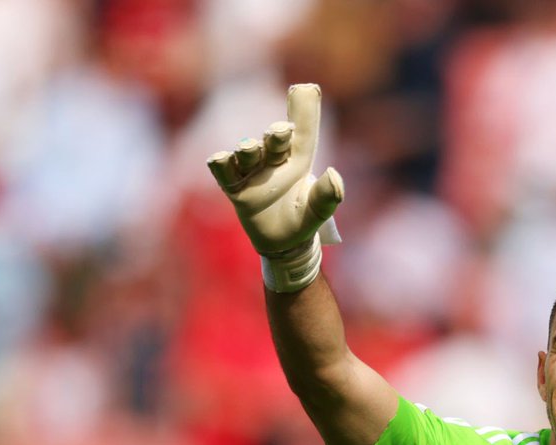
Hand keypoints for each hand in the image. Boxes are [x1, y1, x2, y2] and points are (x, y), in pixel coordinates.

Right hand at [207, 83, 342, 290]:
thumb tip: (334, 174)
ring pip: (247, 152)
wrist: (282, 244)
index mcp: (298, 161)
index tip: (306, 88)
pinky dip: (221, 162)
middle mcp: (274, 160)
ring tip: (250, 150)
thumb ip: (329, 195)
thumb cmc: (302, 220)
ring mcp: (252, 172)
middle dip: (275, 134)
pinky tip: (221, 158)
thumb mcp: (318, 211)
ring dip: (249, 149)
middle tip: (281, 131)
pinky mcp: (235, 187)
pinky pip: (223, 170)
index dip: (305, 110)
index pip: (303, 132)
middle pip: (274, 141)